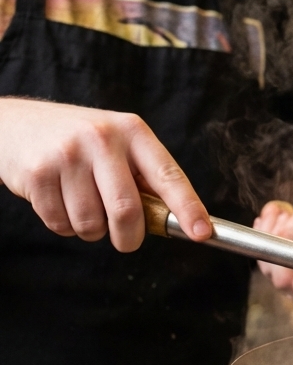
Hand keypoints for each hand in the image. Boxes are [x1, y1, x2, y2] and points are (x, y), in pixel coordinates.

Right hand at [0, 98, 210, 250]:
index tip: (202, 233)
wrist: (15, 124)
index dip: (188, 208)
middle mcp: (103, 139)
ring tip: (84, 206)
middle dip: (130, 238)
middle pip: (127, 211)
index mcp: (133, 132)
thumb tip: (176, 221)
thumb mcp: (118, 144)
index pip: (169, 176)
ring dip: (91, 231)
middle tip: (127, 241)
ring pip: (92, 224)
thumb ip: (144, 178)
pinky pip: (61, 224)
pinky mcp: (38, 173)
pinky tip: (60, 201)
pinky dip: (65, 225)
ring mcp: (68, 155)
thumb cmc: (80, 142)